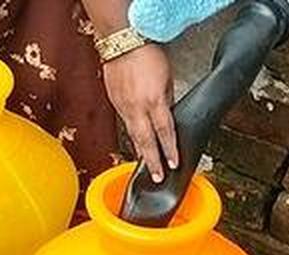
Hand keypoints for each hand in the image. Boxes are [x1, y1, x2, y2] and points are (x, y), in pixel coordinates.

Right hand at [103, 44, 178, 181]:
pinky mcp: (115, 104)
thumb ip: (167, 100)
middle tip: (157, 177)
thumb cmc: (146, 54)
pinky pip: (125, 124)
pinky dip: (132, 136)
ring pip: (133, 136)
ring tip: (147, 166)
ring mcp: (124, 107)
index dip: (170, 150)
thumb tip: (168, 115)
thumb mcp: (167, 77)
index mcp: (154, 101)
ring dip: (141, 153)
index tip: (174, 164)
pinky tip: (136, 143)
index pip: (165, 132)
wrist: (122, 43)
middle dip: (153, 162)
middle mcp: (137, 108)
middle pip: (146, 142)